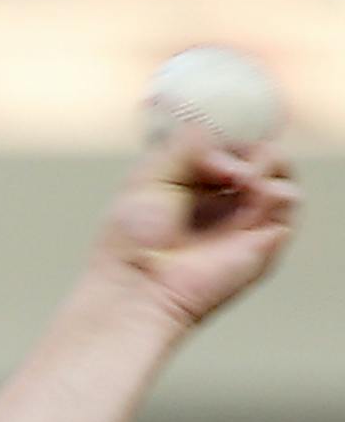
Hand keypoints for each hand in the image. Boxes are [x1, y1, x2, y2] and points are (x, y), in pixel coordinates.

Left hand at [92, 128, 298, 332]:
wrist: (137, 284)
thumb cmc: (132, 239)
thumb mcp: (150, 174)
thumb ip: (187, 142)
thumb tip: (222, 136)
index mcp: (197, 186)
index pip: (232, 142)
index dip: (225, 138)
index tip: (203, 156)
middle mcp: (224, 204)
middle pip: (262, 153)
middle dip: (250, 146)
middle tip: (226, 167)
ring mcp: (246, 223)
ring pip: (282, 172)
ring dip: (269, 160)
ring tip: (244, 176)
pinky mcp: (264, 244)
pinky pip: (289, 201)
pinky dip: (274, 188)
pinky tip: (251, 192)